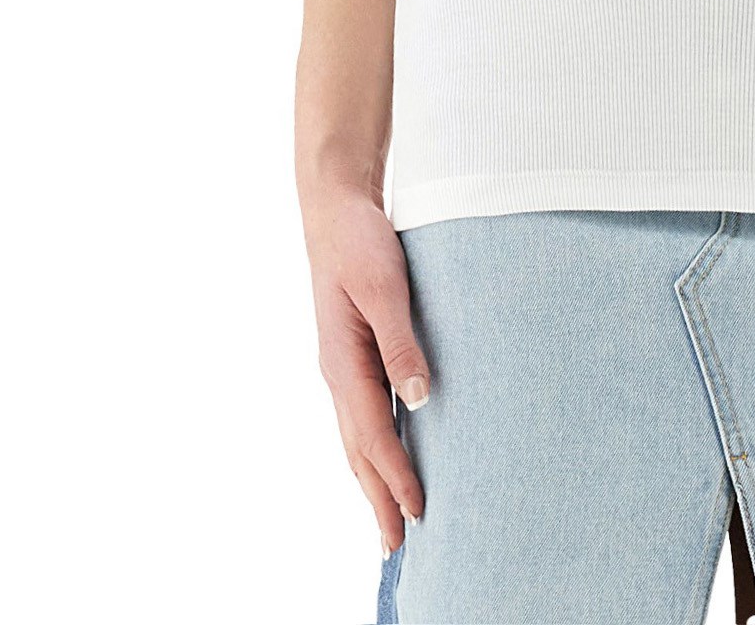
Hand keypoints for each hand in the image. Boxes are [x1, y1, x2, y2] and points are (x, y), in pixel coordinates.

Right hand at [304, 184, 430, 555]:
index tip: (416, 513)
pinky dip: (374, 443)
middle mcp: (338, 371)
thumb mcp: (385, 288)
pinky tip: (390, 451)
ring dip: (373, 477)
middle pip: (358, 448)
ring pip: (356, 435)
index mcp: (342, 362)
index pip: (372, 435)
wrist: (335, 208)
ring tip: (390, 515)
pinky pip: (362, 411)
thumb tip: (419, 399)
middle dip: (377, 497)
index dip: (395, 476)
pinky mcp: (352, 350)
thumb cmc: (360, 242)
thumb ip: (401, 343)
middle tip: (397, 546)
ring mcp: (342, 363)